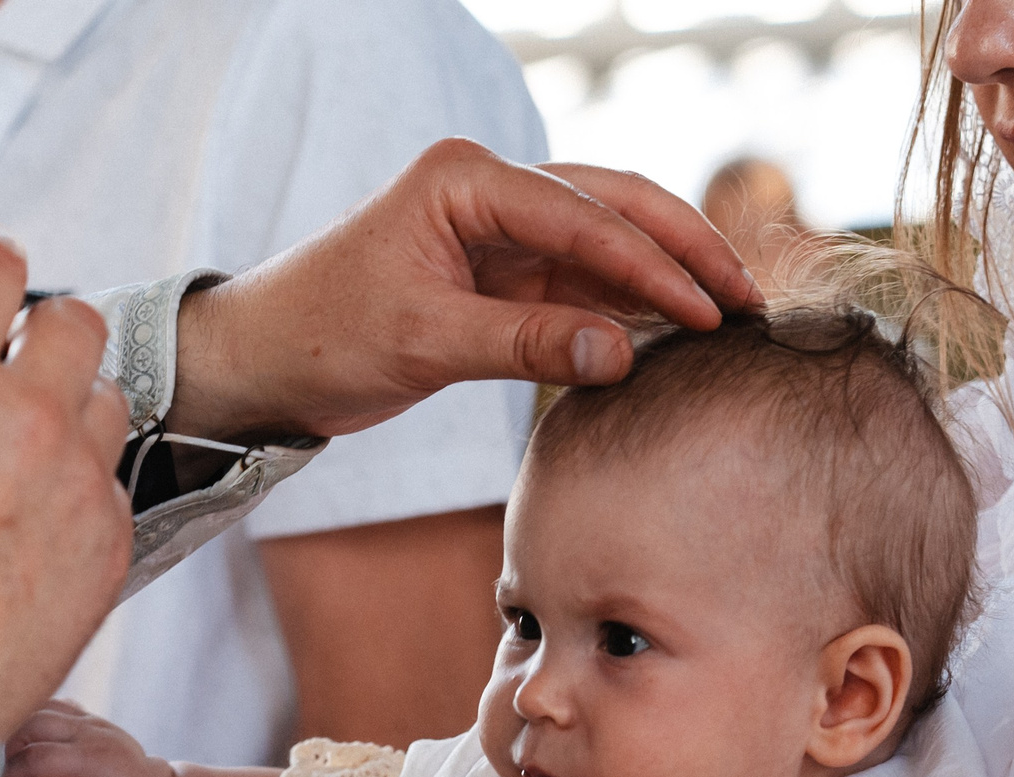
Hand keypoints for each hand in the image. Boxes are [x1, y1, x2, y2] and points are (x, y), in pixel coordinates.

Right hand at [0, 229, 134, 738]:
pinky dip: (78, 482)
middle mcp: (26, 415)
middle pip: (78, 322)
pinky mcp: (108, 543)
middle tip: (4, 360)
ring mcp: (78, 480)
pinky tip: (26, 517)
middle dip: (43, 325)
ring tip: (14, 446)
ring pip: (106, 400)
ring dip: (68, 404)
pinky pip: (110, 482)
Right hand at [0, 699, 176, 776]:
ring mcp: (94, 723)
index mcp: (94, 761)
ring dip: (19, 734)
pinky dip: (34, 723)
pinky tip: (28, 746)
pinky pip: (55, 708)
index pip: (35, 759)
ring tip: (10, 765)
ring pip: (41, 709)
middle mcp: (94, 733)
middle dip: (8, 753)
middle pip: (33, 725)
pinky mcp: (92, 722)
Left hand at [169, 140, 762, 439]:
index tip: (707, 313)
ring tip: (732, 318)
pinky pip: (587, 283)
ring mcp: (503, 232)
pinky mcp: (507, 275)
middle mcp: (491, 191)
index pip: (581, 217)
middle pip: (614, 206)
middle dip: (684, 252)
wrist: (266, 358)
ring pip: (609, 242)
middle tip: (746, 302)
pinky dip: (634, 306)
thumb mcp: (422, 342)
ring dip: (668, 277)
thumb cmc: (323, 336)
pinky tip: (679, 335)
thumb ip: (523, 344)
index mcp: (464, 180)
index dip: (651, 266)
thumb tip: (620, 354)